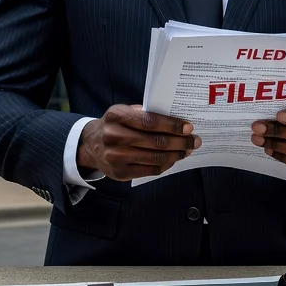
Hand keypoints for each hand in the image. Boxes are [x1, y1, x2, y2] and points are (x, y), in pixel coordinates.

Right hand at [77, 105, 199, 180]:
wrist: (91, 146)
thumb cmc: (115, 125)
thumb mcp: (124, 112)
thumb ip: (145, 114)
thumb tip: (177, 121)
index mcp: (116, 116)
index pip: (150, 122)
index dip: (172, 126)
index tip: (188, 127)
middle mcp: (113, 136)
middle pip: (155, 142)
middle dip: (180, 142)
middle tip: (194, 141)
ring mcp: (116, 157)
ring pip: (155, 158)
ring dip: (176, 155)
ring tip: (186, 150)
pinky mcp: (120, 173)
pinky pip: (150, 170)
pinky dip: (166, 164)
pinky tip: (173, 159)